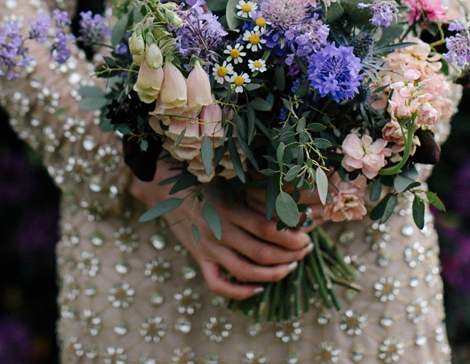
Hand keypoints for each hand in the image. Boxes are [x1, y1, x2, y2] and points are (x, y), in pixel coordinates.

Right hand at [128, 159, 312, 299]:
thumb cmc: (203, 178)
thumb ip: (253, 191)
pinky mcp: (199, 258)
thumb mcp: (228, 179)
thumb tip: (289, 200)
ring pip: (246, 271)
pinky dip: (239, 292)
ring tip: (291, 267)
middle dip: (291, 255)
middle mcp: (219, 230)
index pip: (268, 228)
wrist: (163, 188)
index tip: (306, 234)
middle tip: (306, 249)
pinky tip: (257, 288)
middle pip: (262, 253)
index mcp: (229, 208)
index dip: (291, 236)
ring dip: (273, 274)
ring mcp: (208, 247)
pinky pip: (219, 284)